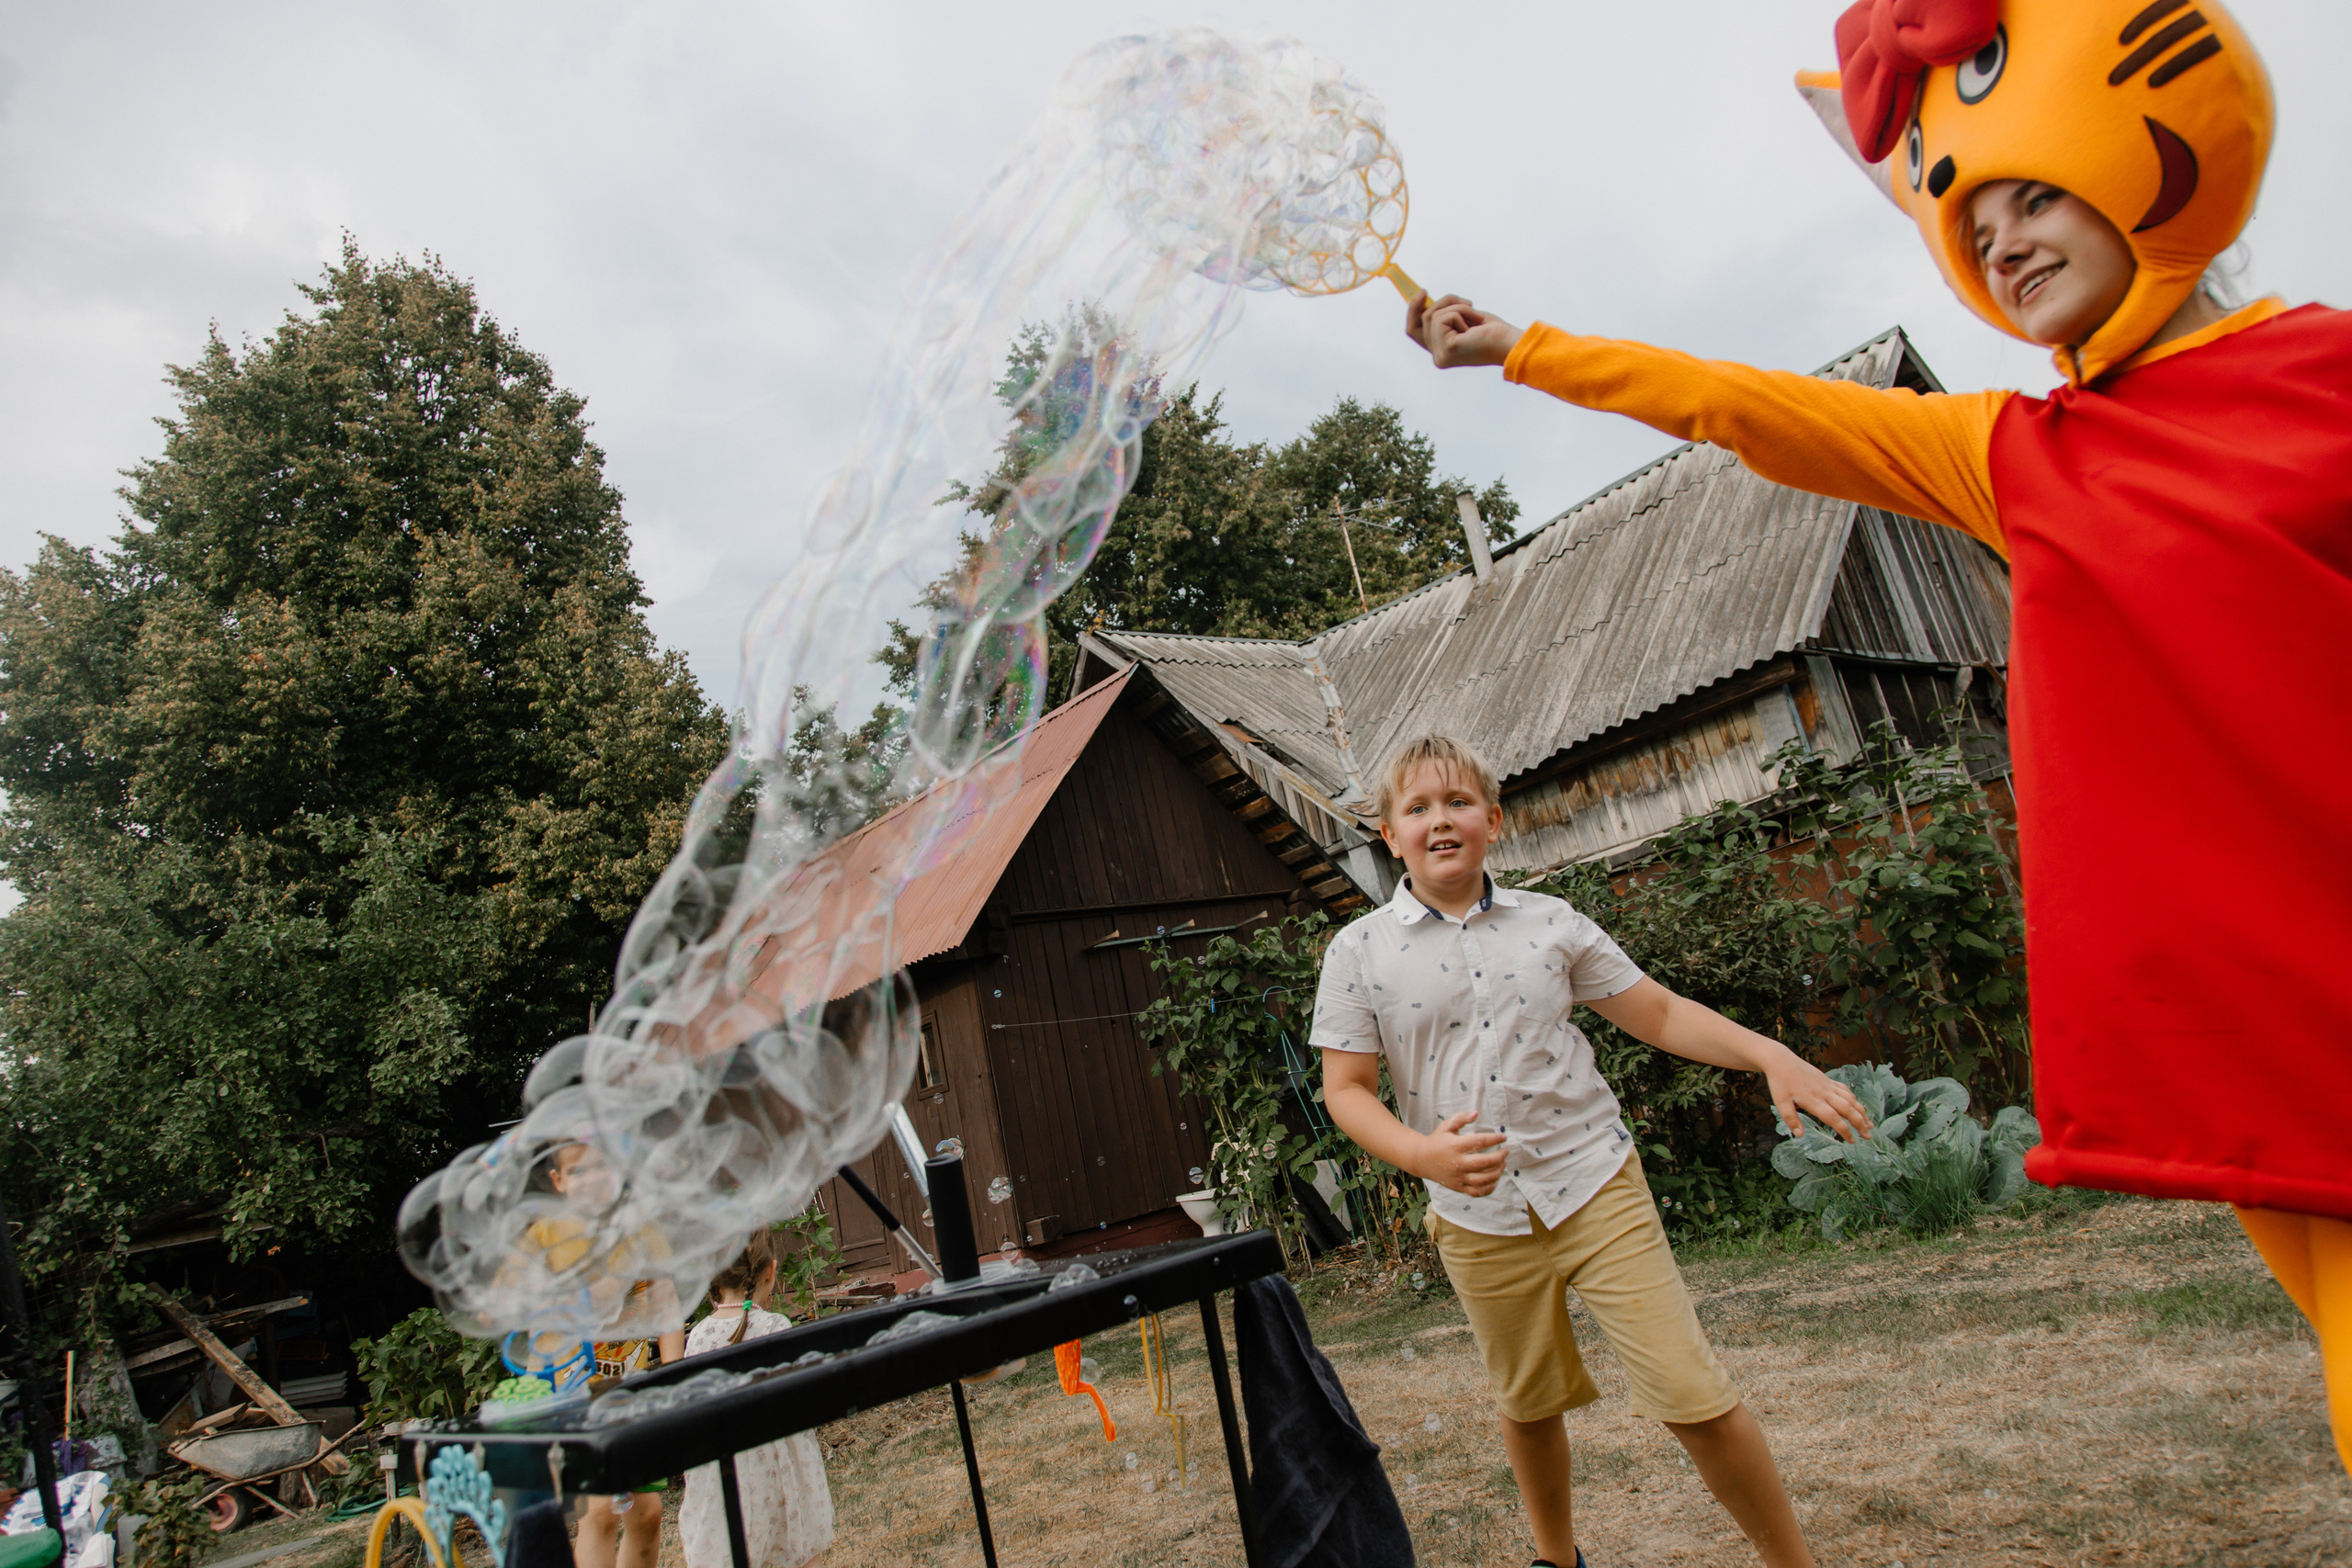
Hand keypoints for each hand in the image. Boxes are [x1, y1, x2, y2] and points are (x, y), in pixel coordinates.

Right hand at [1406, 292, 1522, 368]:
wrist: (1511, 343)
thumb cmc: (1493, 331)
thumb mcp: (1464, 318)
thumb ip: (1444, 314)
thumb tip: (1424, 298)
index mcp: (1441, 352)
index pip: (1414, 331)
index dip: (1413, 311)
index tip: (1422, 293)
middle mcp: (1438, 357)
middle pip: (1420, 320)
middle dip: (1443, 303)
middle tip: (1464, 300)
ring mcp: (1441, 355)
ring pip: (1433, 315)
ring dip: (1457, 307)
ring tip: (1476, 316)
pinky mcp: (1447, 349)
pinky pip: (1443, 317)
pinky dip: (1461, 312)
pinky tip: (1476, 324)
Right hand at [1415, 1111, 1508, 1196]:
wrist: (1421, 1159)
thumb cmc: (1437, 1140)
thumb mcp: (1447, 1125)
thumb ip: (1461, 1118)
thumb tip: (1476, 1113)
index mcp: (1455, 1146)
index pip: (1480, 1142)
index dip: (1495, 1139)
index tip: (1503, 1137)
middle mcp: (1457, 1163)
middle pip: (1484, 1162)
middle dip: (1500, 1156)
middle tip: (1506, 1151)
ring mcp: (1458, 1177)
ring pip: (1483, 1179)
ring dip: (1497, 1172)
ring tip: (1503, 1164)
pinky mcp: (1458, 1187)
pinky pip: (1477, 1192)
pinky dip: (1489, 1188)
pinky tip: (1495, 1179)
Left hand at [1764, 1050, 1871, 1142]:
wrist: (1781, 1061)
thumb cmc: (1780, 1083)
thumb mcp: (1780, 1103)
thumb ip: (1791, 1119)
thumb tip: (1799, 1135)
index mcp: (1813, 1100)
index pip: (1833, 1118)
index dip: (1844, 1130)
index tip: (1852, 1141)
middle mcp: (1824, 1093)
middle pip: (1847, 1109)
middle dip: (1859, 1123)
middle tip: (1868, 1136)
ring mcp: (1828, 1085)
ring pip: (1850, 1099)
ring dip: (1861, 1112)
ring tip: (1869, 1124)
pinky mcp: (1828, 1080)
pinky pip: (1845, 1090)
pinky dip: (1854, 1099)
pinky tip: (1857, 1107)